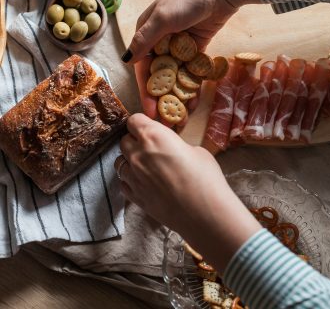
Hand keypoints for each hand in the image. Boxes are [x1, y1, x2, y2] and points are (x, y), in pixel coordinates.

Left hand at [116, 114, 260, 273]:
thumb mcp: (195, 150)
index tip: (150, 127)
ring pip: (119, 162)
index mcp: (153, 136)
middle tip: (151, 146)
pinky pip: (123, 183)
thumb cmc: (205, 177)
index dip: (142, 123)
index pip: (134, 120)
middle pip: (124, 140)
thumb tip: (172, 150)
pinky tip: (144, 182)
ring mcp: (133, 177)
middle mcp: (138, 154)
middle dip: (135, 141)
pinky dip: (130, 180)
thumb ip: (176, 145)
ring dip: (129, 160)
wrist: (205, 213)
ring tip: (146, 166)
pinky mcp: (135, 197)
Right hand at [122, 0, 259, 118]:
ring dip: (178, 94)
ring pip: (176, 76)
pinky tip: (195, 100)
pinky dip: (193, 84)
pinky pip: (192, 70)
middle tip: (168, 120)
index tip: (151, 110)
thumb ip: (145, 39)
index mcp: (147, 31)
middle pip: (160, 75)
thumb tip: (127, 60)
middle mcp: (161, 40)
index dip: (146, 90)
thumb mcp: (163, 18)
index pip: (143, 67)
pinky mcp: (197, 47)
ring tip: (183, 115)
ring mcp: (180, 45)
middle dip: (162, 98)